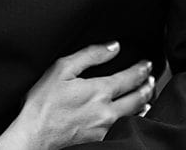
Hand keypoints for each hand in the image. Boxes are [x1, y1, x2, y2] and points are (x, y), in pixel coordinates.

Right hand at [0, 42, 154, 149]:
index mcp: (99, 90)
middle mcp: (107, 110)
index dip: (141, 69)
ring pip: (135, 115)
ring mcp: (105, 128)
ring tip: (148, 96)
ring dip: (144, 104)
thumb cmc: (43, 102)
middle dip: (147, 86)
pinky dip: (134, 120)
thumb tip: (113, 46)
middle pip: (137, 98)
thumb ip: (90, 55)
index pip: (129, 77)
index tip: (147, 64)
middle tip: (151, 79)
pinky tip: (134, 117)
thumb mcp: (62, 68)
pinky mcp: (99, 140)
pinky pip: (124, 129)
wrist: (34, 135)